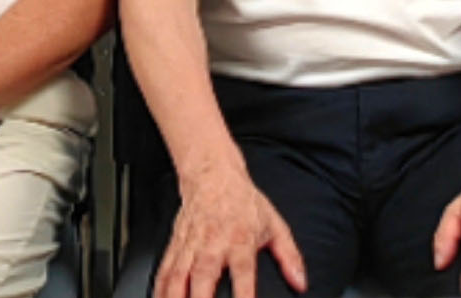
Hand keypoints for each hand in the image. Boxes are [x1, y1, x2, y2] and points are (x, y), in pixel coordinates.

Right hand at [156, 161, 308, 297]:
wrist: (213, 175)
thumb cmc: (243, 202)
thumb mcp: (274, 225)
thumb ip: (289, 256)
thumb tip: (300, 282)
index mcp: (240, 241)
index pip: (243, 273)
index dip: (244, 294)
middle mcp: (213, 245)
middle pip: (204, 277)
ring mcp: (191, 245)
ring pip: (178, 276)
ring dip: (175, 297)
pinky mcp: (176, 245)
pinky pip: (165, 270)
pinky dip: (160, 287)